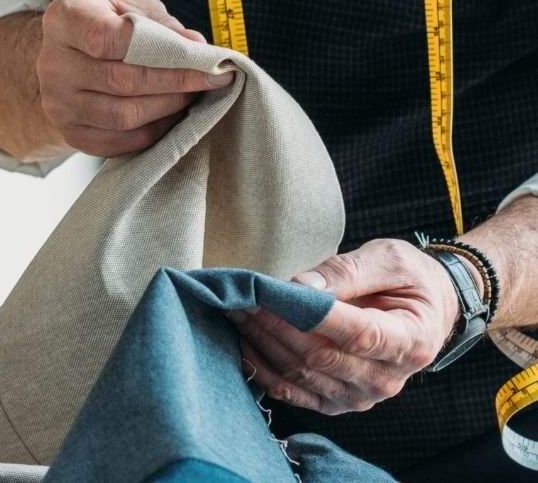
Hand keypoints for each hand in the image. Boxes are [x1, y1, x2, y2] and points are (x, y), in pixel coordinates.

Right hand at [35, 0, 228, 156]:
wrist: (66, 56)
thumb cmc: (103, 24)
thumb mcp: (128, 7)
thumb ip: (161, 24)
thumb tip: (197, 47)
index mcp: (65, 19)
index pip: (108, 38)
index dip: (160, 49)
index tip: (203, 55)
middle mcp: (52, 62)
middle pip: (121, 80)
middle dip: (176, 82)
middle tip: (212, 79)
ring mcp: (58, 102)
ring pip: (122, 115)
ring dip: (168, 108)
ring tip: (192, 96)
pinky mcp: (70, 132)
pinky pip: (120, 141)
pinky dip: (154, 131)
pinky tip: (170, 116)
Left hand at [231, 238, 460, 414]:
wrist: (427, 311)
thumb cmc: (409, 280)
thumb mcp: (390, 259)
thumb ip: (347, 271)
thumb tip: (301, 287)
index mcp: (410, 341)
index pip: (358, 334)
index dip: (310, 315)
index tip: (269, 291)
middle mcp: (387, 378)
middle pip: (320, 357)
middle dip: (273, 323)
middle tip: (241, 294)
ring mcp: (361, 395)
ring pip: (301, 375)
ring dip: (262, 343)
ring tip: (235, 310)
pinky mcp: (337, 401)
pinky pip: (293, 393)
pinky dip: (263, 370)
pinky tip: (244, 342)